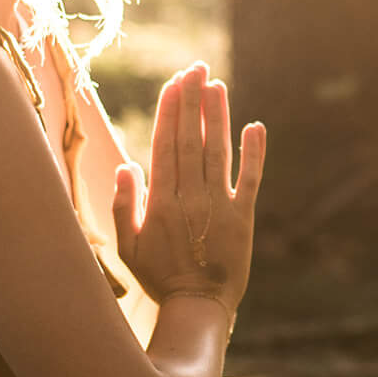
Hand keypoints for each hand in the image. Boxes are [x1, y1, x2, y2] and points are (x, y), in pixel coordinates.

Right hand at [112, 62, 264, 310]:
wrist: (197, 308)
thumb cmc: (158, 277)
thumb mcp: (126, 246)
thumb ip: (123, 205)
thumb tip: (126, 166)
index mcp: (160, 201)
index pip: (164, 146)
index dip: (169, 111)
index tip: (173, 83)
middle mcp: (190, 197)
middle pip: (189, 140)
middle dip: (192, 102)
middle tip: (195, 69)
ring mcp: (218, 206)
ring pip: (217, 152)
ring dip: (217, 117)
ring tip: (216, 85)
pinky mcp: (244, 217)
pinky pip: (250, 179)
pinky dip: (254, 153)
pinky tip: (254, 126)